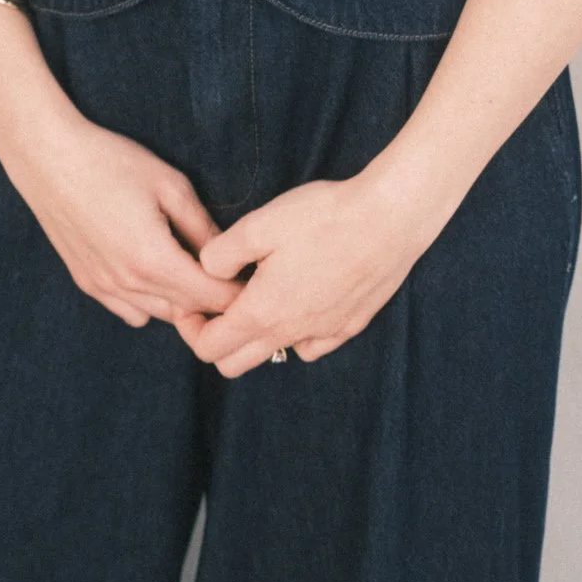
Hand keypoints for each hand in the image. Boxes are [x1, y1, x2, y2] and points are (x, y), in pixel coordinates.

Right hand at [2, 108, 241, 332]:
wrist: (48, 159)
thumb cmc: (111, 162)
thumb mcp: (170, 185)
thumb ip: (202, 226)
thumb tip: (229, 254)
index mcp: (154, 260)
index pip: (212, 297)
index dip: (238, 292)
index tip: (252, 277)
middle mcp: (129, 284)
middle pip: (189, 311)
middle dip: (214, 299)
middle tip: (230, 274)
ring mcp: (104, 288)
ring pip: (159, 316)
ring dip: (182, 302)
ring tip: (194, 272)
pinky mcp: (87, 283)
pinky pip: (130, 312)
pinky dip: (150, 303)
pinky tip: (155, 272)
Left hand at [183, 174, 430, 376]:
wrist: (390, 218)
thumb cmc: (324, 217)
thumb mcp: (258, 225)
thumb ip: (220, 254)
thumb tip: (207, 271)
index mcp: (262, 312)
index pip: (209, 349)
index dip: (190, 328)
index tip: (192, 300)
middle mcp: (291, 333)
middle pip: (235, 364)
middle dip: (216, 340)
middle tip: (217, 302)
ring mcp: (323, 333)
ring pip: (275, 355)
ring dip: (255, 337)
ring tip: (258, 295)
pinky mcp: (350, 325)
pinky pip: (311, 346)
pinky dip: (294, 334)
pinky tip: (299, 300)